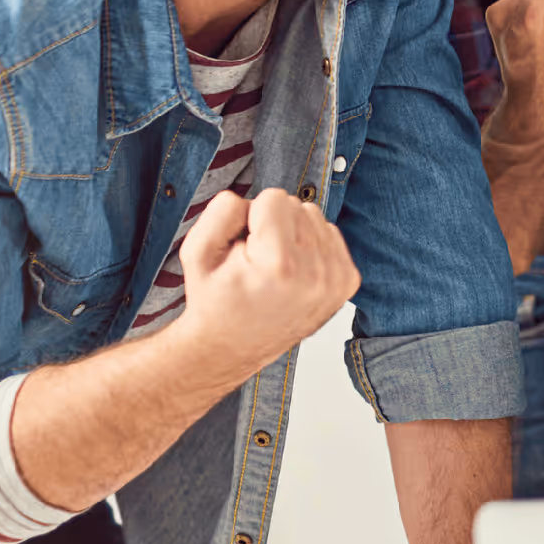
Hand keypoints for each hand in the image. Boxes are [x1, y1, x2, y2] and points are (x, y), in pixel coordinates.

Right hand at [173, 188, 360, 379]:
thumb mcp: (196, 252)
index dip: (250, 217)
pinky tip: (293, 271)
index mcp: (279, 265)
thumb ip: (222, 210)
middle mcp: (316, 274)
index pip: (274, 197)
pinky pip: (331, 235)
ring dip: (294, 233)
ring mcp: (337, 280)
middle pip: (298, 205)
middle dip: (274, 224)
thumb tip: (255, 198)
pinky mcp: (348, 283)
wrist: (232, 346)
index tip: (244, 248)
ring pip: (316, 217)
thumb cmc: (215, 301)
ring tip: (274, 267)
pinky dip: (311, 246)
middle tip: (257, 260)